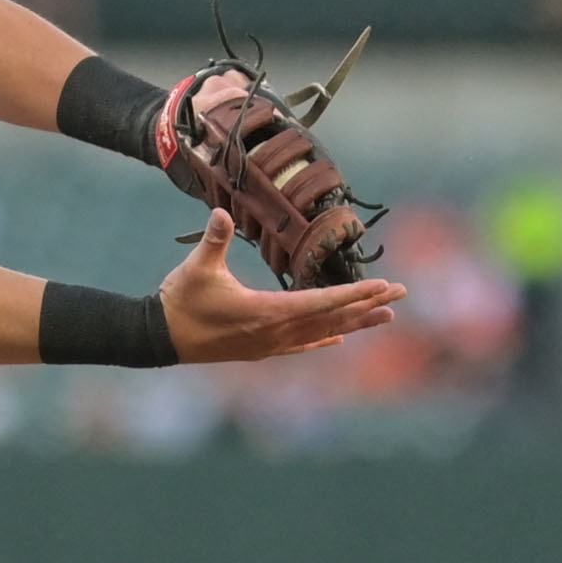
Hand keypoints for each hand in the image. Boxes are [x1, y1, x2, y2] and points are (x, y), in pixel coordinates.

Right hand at [162, 209, 404, 362]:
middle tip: (402, 296)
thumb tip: (221, 213)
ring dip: (355, 323)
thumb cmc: (180, 300)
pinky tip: (339, 338)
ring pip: (322, 333)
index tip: (385, 287)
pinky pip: (301, 346)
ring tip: (385, 318)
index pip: (321, 302)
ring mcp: (269, 345)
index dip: (355, 293)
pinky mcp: (259, 349)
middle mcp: (275, 332)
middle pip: (331, 318)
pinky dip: (323, 339)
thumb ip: (214, 240)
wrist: (159, 338)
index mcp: (265, 312)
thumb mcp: (197, 268)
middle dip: (368, 305)